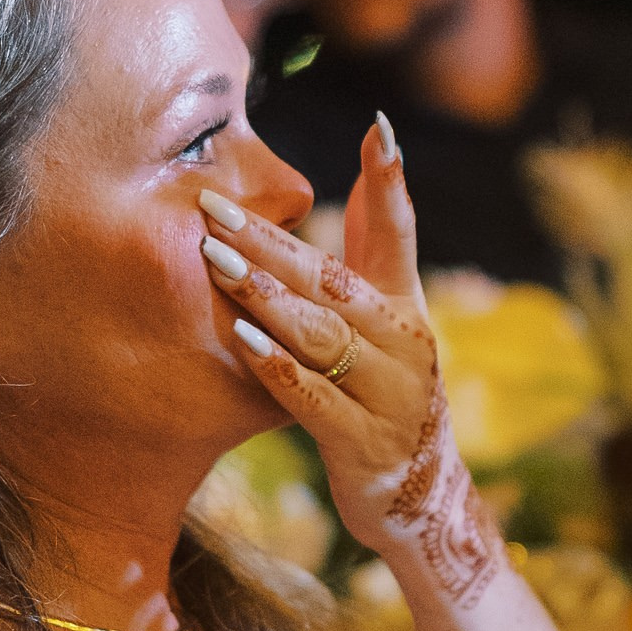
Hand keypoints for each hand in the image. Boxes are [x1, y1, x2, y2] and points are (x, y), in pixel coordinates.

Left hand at [200, 120, 503, 603]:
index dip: (390, 184)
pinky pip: (312, 398)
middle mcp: (403, 343)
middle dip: (271, 241)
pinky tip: (239, 338)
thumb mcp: (392, 322)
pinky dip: (276, 366)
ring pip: (320, 334)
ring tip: (214, 262)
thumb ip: (376, 248)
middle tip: (213, 207)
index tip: (379, 130)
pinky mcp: (361, 441)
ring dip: (264, 296)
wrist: (418, 499)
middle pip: (333, 281)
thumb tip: (370, 158)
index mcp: (406, 308)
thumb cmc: (389, 397)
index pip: (400, 235)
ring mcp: (386, 394)